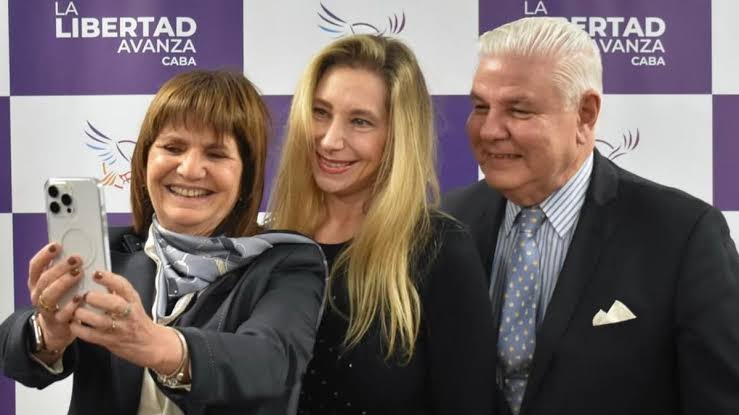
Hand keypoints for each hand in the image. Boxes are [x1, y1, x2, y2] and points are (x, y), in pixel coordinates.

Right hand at [28, 242, 83, 355]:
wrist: (58, 326)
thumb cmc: (62, 298)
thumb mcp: (59, 282)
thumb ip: (65, 270)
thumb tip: (78, 250)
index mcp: (36, 282)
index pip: (35, 266)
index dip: (44, 255)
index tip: (57, 245)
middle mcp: (37, 294)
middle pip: (44, 279)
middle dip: (60, 268)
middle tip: (77, 259)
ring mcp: (45, 309)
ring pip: (49, 295)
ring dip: (64, 282)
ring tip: (79, 273)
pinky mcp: (57, 321)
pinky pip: (61, 313)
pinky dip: (71, 305)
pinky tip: (80, 297)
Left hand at [70, 270, 184, 374]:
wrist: (150, 344)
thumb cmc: (138, 322)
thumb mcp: (133, 303)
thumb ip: (118, 293)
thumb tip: (99, 278)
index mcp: (133, 301)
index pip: (124, 286)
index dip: (109, 279)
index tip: (96, 274)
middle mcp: (128, 314)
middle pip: (114, 304)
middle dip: (96, 298)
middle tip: (84, 295)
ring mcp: (119, 329)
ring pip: (101, 321)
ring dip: (84, 314)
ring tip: (76, 310)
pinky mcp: (110, 341)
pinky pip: (91, 336)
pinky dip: (79, 329)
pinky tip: (73, 323)